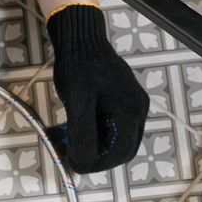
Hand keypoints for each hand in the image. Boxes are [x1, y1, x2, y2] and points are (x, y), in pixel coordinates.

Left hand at [45, 4, 149, 173]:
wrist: (81, 37)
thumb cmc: (79, 65)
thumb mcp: (78, 102)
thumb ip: (82, 135)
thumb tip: (81, 165)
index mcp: (131, 111)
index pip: (120, 153)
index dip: (96, 164)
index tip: (73, 162)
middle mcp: (137, 110)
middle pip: (120, 149)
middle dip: (95, 156)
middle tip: (68, 152)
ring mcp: (131, 105)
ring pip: (114, 139)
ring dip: (91, 144)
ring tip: (64, 138)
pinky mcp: (121, 100)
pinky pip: (110, 126)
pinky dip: (92, 131)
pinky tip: (71, 126)